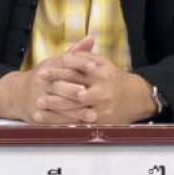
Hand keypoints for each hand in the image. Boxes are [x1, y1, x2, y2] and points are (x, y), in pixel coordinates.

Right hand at [0, 40, 156, 125]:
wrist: (17, 94)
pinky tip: (79, 126)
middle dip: (74, 90)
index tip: (95, 66)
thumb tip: (91, 38)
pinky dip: (66, 122)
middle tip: (89, 94)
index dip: (80, 63)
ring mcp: (38, 97)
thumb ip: (75, 53)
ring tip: (92, 115)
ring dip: (74, 111)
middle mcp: (42, 80)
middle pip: (59, 84)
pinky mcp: (36, 114)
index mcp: (49, 65)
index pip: (65, 61)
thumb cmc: (44, 77)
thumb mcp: (56, 62)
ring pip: (57, 104)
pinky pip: (52, 119)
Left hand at [30, 38, 156, 125]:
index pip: (75, 72)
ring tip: (38, 110)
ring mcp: (102, 108)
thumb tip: (68, 51)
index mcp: (101, 74)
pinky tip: (50, 123)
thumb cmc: (114, 79)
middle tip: (38, 97)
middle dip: (55, 96)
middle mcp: (102, 91)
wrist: (136, 98)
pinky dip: (64, 123)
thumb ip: (85, 56)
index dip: (57, 72)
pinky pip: (80, 123)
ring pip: (75, 110)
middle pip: (74, 93)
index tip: (42, 73)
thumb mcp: (103, 63)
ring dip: (56, 111)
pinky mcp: (102, 121)